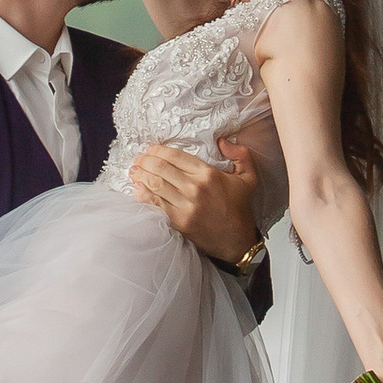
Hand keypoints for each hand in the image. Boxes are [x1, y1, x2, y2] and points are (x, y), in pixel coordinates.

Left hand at [128, 136, 259, 265]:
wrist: (237, 241)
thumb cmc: (240, 209)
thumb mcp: (248, 178)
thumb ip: (241, 155)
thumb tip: (223, 141)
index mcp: (208, 175)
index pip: (175, 156)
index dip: (158, 150)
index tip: (152, 149)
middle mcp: (195, 189)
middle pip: (161, 168)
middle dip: (146, 160)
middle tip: (139, 158)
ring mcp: (185, 206)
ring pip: (155, 184)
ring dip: (140, 175)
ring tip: (134, 169)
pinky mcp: (178, 221)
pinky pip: (155, 203)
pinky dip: (143, 194)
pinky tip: (137, 187)